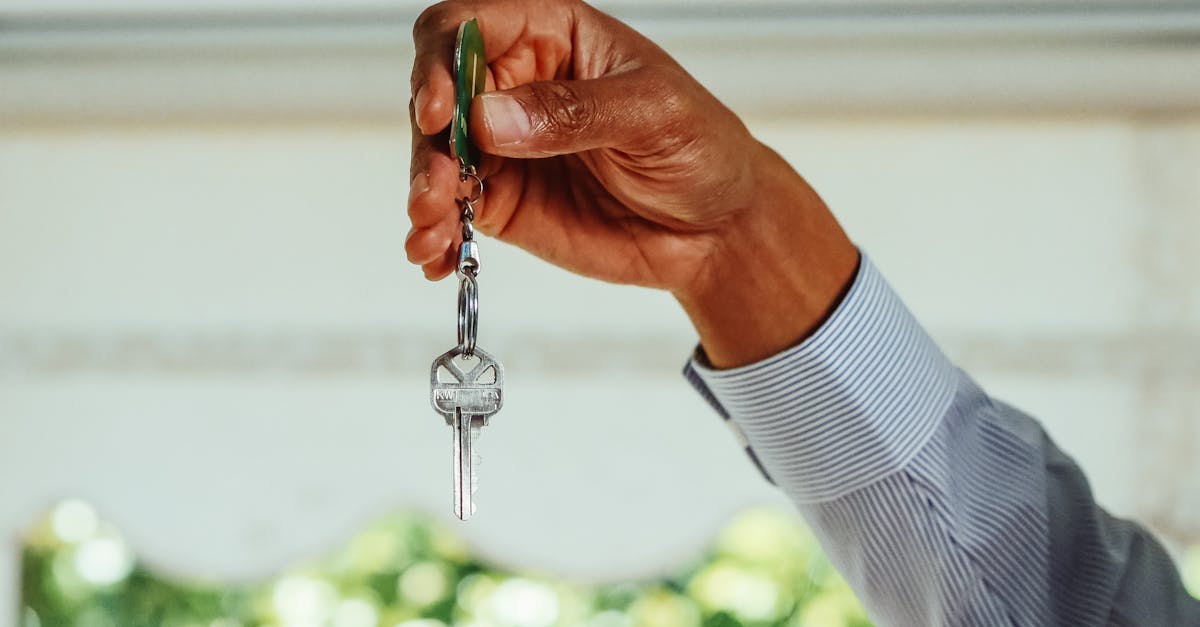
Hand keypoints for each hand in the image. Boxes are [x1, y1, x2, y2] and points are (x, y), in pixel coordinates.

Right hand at [407, 0, 858, 367]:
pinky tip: (435, 256)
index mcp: (551, 37)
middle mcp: (515, 86)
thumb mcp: (653, 114)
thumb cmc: (701, 148)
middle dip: (429, 142)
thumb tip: (492, 118)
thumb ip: (574, 112)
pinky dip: (435, 233)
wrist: (717, 229)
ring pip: (437, 157)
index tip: (443, 110)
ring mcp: (504, 147)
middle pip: (438, 94)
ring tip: (434, 230)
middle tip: (438, 188)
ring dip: (424, 192)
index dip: (441, 61)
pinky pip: (452, 212)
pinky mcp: (503, 202)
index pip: (468, 26)